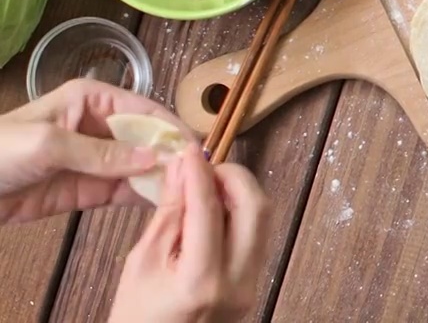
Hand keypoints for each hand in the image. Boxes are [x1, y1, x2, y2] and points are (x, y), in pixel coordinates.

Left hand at [0, 79, 185, 223]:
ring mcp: (98, 159)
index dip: (172, 128)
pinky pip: (126, 190)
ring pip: (143, 165)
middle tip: (202, 177)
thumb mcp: (49, 144)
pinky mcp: (91, 189)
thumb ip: (102, 153)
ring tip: (192, 192)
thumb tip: (154, 158)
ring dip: (165, 177)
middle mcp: (101, 125)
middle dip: (174, 155)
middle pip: (149, 138)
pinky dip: (147, 196)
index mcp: (92, 99)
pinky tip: (169, 204)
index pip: (144, 109)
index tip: (199, 149)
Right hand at [110, 147, 269, 322]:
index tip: (190, 148)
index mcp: (202, 281)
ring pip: (263, 221)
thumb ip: (169, 214)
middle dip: (232, 179)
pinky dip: (240, 215)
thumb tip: (182, 169)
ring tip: (206, 186)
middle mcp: (238, 283)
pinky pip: (257, 237)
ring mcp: (252, 286)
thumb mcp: (142, 263)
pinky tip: (215, 209)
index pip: (209, 210)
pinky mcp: (255, 284)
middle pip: (256, 209)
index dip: (200, 172)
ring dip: (239, 194)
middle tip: (204, 168)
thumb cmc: (136, 317)